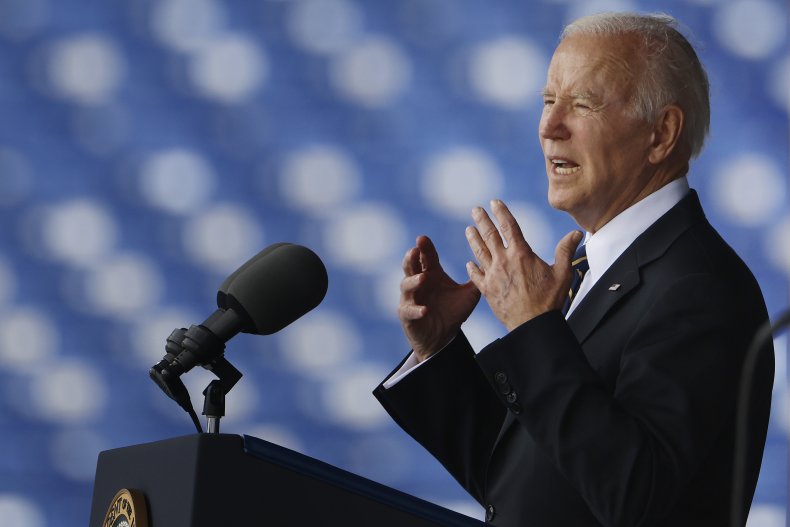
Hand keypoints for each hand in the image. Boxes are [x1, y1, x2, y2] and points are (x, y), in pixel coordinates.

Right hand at [398, 235, 480, 361]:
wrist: (442, 338)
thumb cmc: (453, 312)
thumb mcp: (468, 295)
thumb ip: (477, 280)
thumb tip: (493, 263)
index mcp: (431, 274)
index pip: (426, 257)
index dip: (424, 248)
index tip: (423, 238)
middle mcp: (418, 283)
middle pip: (410, 266)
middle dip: (411, 258)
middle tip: (414, 250)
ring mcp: (411, 298)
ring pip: (406, 286)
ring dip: (413, 281)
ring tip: (423, 278)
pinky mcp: (407, 315)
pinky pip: (409, 310)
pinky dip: (416, 309)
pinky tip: (425, 310)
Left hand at [465, 200, 582, 330]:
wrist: (532, 324)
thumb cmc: (549, 300)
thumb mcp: (562, 273)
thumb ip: (566, 250)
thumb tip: (576, 233)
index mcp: (521, 254)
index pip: (509, 226)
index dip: (501, 212)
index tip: (494, 202)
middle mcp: (504, 261)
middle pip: (490, 235)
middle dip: (482, 220)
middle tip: (475, 210)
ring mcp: (493, 275)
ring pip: (479, 252)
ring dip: (473, 239)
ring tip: (468, 229)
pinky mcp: (487, 290)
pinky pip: (476, 276)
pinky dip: (472, 268)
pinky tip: (469, 263)